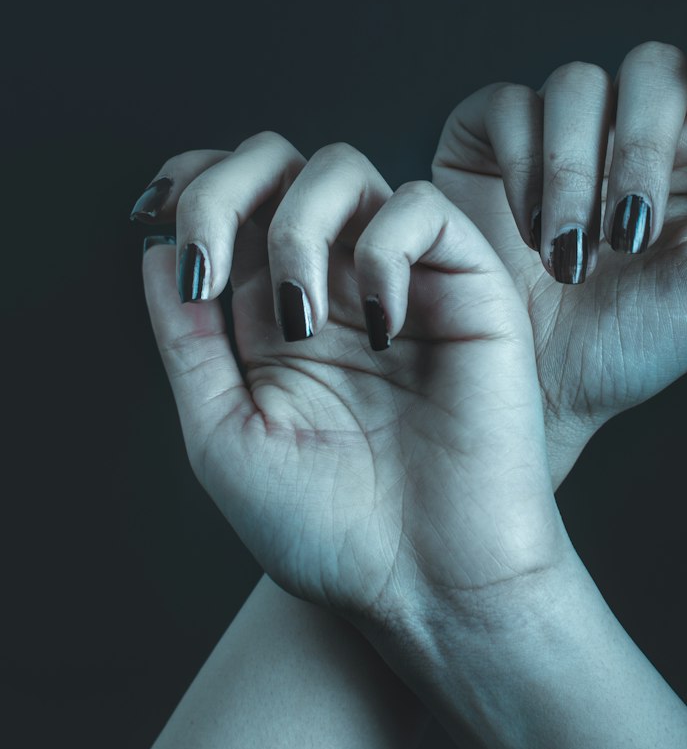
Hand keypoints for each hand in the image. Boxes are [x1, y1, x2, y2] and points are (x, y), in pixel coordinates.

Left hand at [137, 139, 565, 626]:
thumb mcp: (224, 436)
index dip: (187, 187)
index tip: (155, 222)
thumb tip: (155, 249)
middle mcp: (332, 282)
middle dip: (223, 190)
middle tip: (209, 265)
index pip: (227, 203)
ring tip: (297, 322)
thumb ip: (188, 341)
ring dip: (297, 227)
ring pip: (342, 169)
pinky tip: (379, 325)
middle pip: (274, 163)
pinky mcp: (468, 285)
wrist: (428, 584)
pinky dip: (383, 247)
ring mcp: (399, 278)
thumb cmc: (332, 532)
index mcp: (271, 312)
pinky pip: (420, 208)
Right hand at [431, 0, 686, 482]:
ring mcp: (567, 126)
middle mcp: (639, 126)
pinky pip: (512, 104)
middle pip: (656, 65)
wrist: (543, 390)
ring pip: (580, 82)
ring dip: (577, 173)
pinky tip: (530, 230)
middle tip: (631, 234)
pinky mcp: (495, 135)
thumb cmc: (644, 344)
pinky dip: (524, 169)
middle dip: (644, 148)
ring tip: (572, 257)